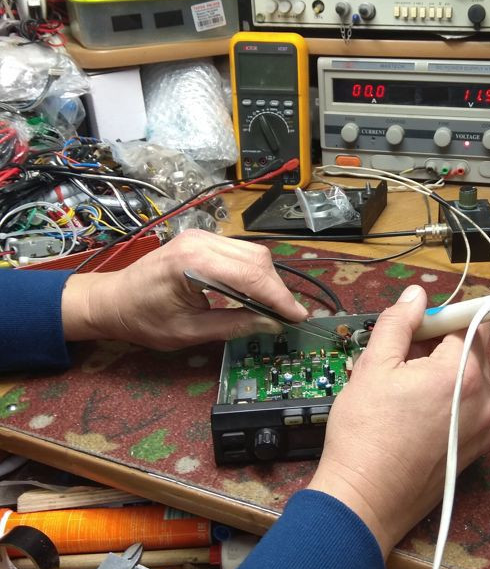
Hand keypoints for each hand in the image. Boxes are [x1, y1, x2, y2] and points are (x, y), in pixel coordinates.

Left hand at [61, 229, 307, 349]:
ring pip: (253, 252)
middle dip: (276, 289)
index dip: (279, 297)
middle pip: (257, 259)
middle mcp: (201, 241)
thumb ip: (233, 325)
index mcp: (193, 262)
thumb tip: (271, 324)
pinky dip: (253, 271)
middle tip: (287, 316)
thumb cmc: (143, 319)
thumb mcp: (188, 332)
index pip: (250, 276)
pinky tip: (255, 292)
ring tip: (273, 307)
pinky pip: (240, 251)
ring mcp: (201, 236)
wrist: (112, 300)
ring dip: (267, 280)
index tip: (298, 316)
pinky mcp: (202, 238)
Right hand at [308, 283, 489, 557]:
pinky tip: (416, 413)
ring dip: (445, 372)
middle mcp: (485, 400)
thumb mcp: (373, 365)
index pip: (470, 323)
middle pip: (475, 350)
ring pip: (472, 380)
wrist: (364, 500)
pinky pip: (470, 408)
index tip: (413, 328)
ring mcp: (484, 429)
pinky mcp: (476, 450)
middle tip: (403, 357)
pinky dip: (449, 399)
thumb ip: (399, 323)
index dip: (441, 318)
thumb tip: (417, 295)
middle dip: (443, 344)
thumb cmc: (364, 431)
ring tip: (405, 387)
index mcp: (463, 374)